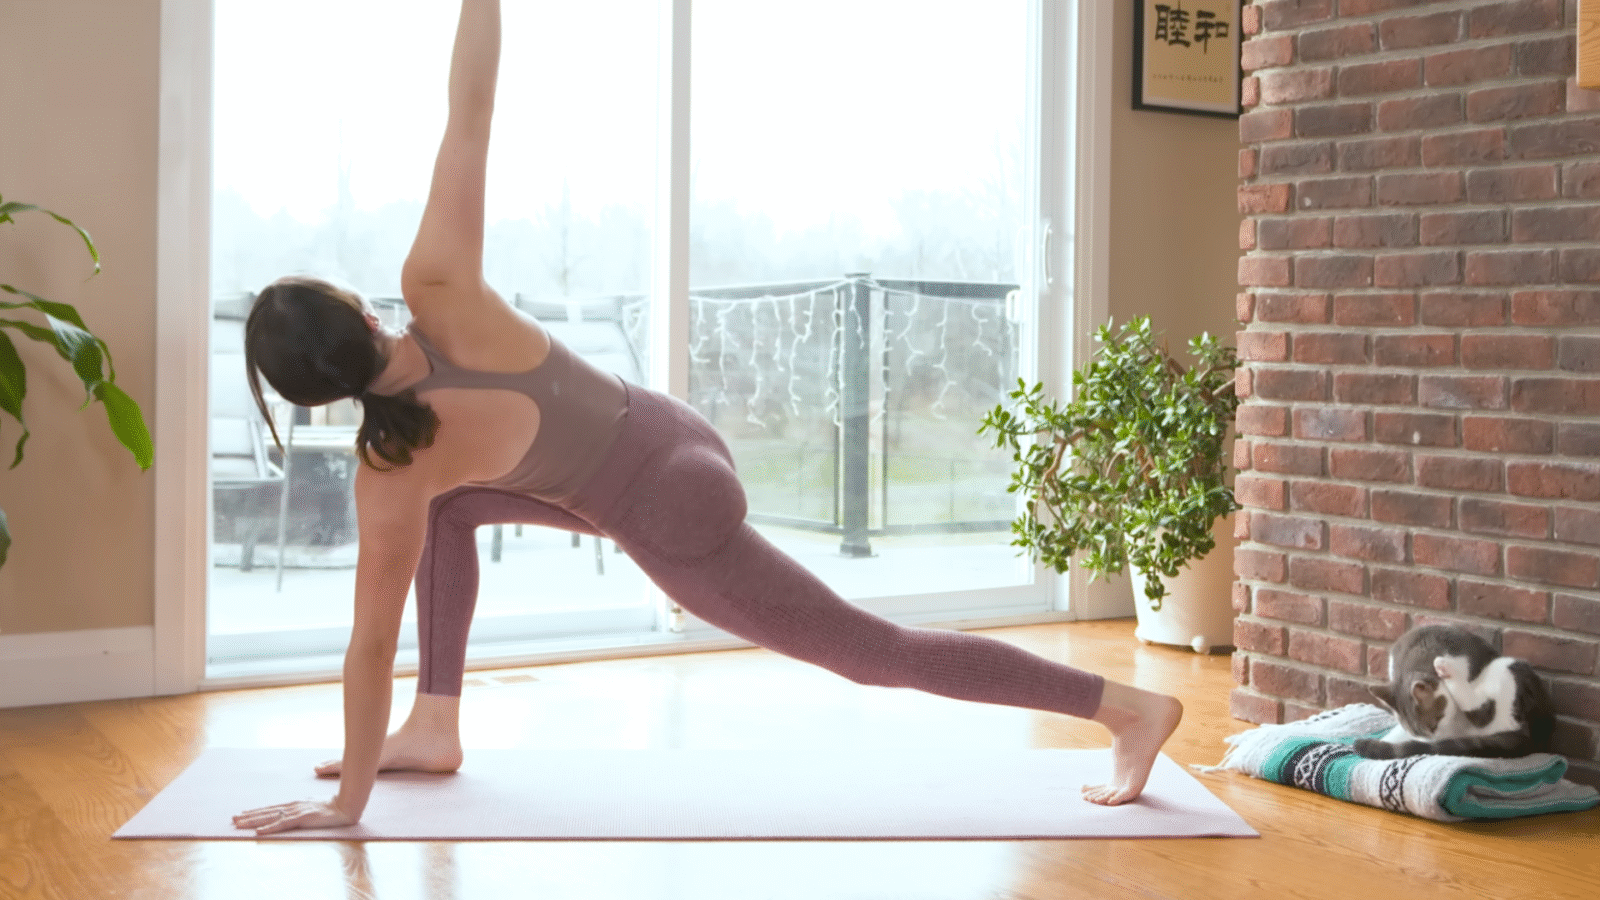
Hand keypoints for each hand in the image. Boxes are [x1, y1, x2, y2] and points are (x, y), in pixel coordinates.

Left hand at [232, 798, 354, 835]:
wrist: (347, 806)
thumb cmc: (334, 805)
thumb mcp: (316, 803)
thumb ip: (305, 802)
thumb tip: (308, 780)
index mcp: (296, 804)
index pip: (272, 808)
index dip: (256, 811)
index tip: (242, 814)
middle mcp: (293, 806)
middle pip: (267, 812)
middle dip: (249, 816)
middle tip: (233, 819)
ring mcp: (297, 812)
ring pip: (270, 817)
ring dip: (253, 821)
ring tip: (238, 824)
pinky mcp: (302, 819)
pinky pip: (282, 825)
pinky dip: (269, 828)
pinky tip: (258, 832)